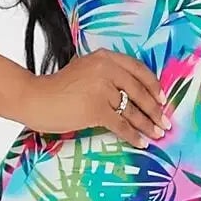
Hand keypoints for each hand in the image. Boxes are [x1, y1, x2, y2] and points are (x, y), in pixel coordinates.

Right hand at [22, 50, 170, 144]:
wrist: (35, 98)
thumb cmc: (57, 89)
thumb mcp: (84, 71)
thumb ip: (106, 75)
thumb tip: (132, 95)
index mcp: (104, 57)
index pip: (138, 69)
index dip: (153, 86)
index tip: (162, 99)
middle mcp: (106, 69)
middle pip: (139, 91)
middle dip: (155, 110)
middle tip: (165, 122)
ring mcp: (102, 88)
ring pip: (133, 110)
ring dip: (148, 124)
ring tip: (158, 134)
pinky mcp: (96, 108)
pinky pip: (121, 125)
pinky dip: (133, 135)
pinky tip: (141, 143)